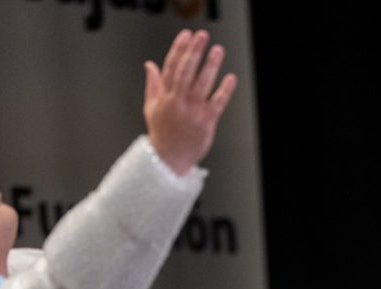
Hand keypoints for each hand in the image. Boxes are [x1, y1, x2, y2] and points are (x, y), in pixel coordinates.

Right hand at [143, 29, 236, 175]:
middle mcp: (179, 102)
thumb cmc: (162, 135)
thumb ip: (152, 85)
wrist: (169, 161)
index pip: (171, 67)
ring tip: (217, 50)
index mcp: (165, 97)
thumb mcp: (151, 108)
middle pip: (186, 71)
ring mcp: (193, 112)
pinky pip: (218, 103)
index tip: (186, 36)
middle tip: (202, 37)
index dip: (179, 49)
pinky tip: (230, 78)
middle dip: (194, 51)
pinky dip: (225, 90)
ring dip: (210, 65)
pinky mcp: (207, 122)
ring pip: (202, 84)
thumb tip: (150, 65)